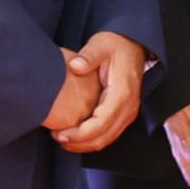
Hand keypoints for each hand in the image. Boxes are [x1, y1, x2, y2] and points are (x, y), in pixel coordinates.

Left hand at [51, 31, 147, 153]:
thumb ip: (88, 56)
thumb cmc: (116, 45)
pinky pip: (109, 134)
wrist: (133, 44)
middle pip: (104, 137)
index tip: (60, 134)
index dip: (79, 134)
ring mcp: (129, 112)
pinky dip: (92, 139)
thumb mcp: (101, 45)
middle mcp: (129, 107)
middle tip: (56, 137)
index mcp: (122, 93)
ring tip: (63, 137)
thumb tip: (76, 66)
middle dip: (79, 143)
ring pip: (107, 139)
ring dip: (84, 144)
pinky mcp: (125, 114)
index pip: (101, 124)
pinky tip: (76, 134)